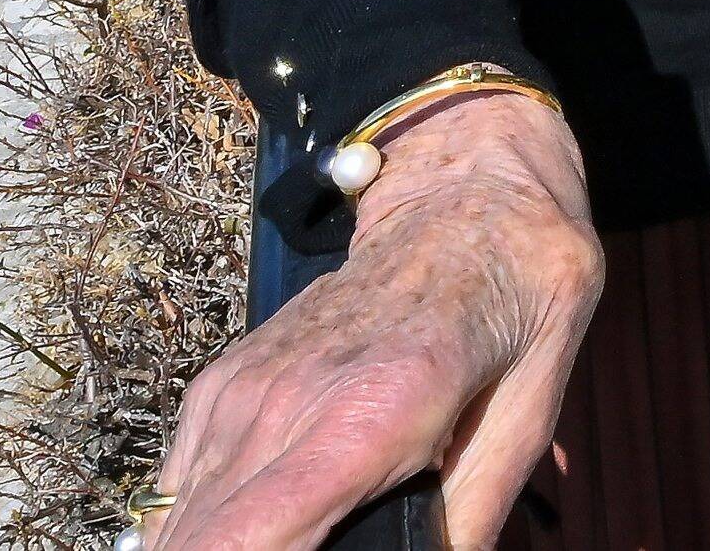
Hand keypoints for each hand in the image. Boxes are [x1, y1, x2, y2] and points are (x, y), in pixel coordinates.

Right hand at [149, 89, 599, 550]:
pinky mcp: (222, 384)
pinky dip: (201, 521)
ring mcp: (243, 390)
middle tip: (316, 545)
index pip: (241, 540)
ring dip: (212, 548)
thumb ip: (476, 509)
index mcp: (369, 414)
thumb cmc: (516, 294)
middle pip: (197, 543)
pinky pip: (181, 484)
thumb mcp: (531, 405)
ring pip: (178, 522)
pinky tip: (253, 528)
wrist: (467, 193)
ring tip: (293, 541)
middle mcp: (285, 402)